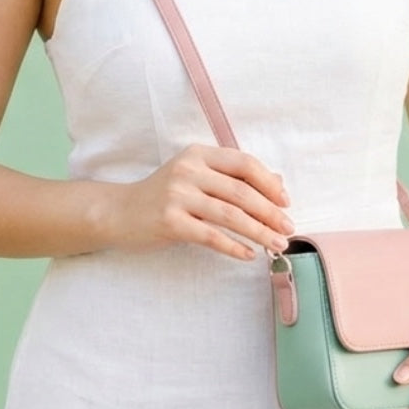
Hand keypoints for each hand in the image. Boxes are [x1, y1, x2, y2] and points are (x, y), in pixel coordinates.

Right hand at [114, 144, 293, 260]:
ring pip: (230, 215)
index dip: (269, 182)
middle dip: (270, 212)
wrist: (120, 211)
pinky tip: (248, 254)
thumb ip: (232, 177)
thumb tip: (278, 182)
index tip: (285, 201)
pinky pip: (211, 236)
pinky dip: (233, 247)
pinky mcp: (170, 222)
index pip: (243, 163)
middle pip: (241, 192)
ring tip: (277, 244)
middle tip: (288, 229)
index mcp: (199, 154)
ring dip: (259, 232)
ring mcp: (177, 195)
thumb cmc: (164, 194)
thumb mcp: (195, 176)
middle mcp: (189, 170)